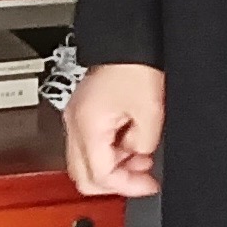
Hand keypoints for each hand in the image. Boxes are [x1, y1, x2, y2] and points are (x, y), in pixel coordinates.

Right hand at [65, 62, 164, 197]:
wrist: (127, 40)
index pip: (99, 176)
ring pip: (87, 163)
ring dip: (114, 166)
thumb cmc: (135, 66)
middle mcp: (75, 124)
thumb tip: (140, 156)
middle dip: (116, 182)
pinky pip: (92, 145)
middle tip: (142, 177)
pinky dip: (111, 151)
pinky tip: (131, 142)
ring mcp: (77, 119)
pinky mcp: (85, 113)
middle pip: (85, 177)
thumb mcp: (150, 111)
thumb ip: (144, 144)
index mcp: (88, 126)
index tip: (149, 185)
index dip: (128, 186)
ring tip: (141, 156)